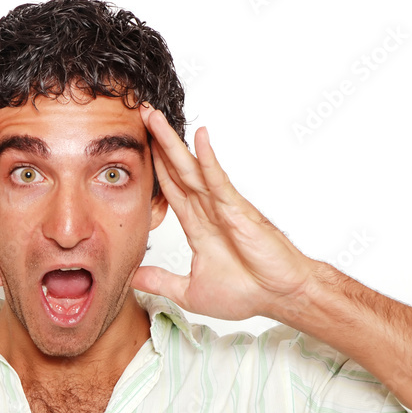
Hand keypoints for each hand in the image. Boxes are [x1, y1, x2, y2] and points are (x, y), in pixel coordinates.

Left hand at [132, 105, 320, 320]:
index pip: (170, 188)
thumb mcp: (190, 291)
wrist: (279, 298)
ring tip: (154, 117)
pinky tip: (199, 138)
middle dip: (157, 143)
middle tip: (140, 114)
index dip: (153, 166)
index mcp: (197, 225)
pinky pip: (218, 180)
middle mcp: (208, 209)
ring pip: (191, 168)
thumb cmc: (246, 292)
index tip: (134, 146)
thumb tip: (132, 278)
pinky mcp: (237, 209)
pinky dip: (208, 159)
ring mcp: (222, 206)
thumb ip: (161, 282)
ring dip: (172, 143)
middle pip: (176, 169)